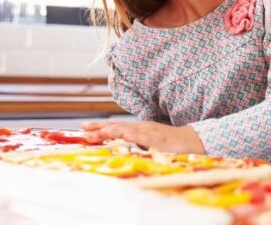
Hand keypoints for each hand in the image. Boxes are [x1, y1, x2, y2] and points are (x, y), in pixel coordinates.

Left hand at [80, 120, 204, 153]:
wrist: (188, 139)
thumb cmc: (166, 141)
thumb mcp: (146, 140)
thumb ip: (132, 141)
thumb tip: (117, 144)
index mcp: (137, 128)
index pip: (115, 126)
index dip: (99, 126)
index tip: (82, 127)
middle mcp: (141, 127)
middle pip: (118, 127)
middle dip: (101, 129)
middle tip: (84, 132)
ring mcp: (150, 132)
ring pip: (130, 130)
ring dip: (115, 131)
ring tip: (102, 132)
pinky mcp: (160, 139)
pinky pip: (147, 138)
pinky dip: (137, 137)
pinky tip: (128, 137)